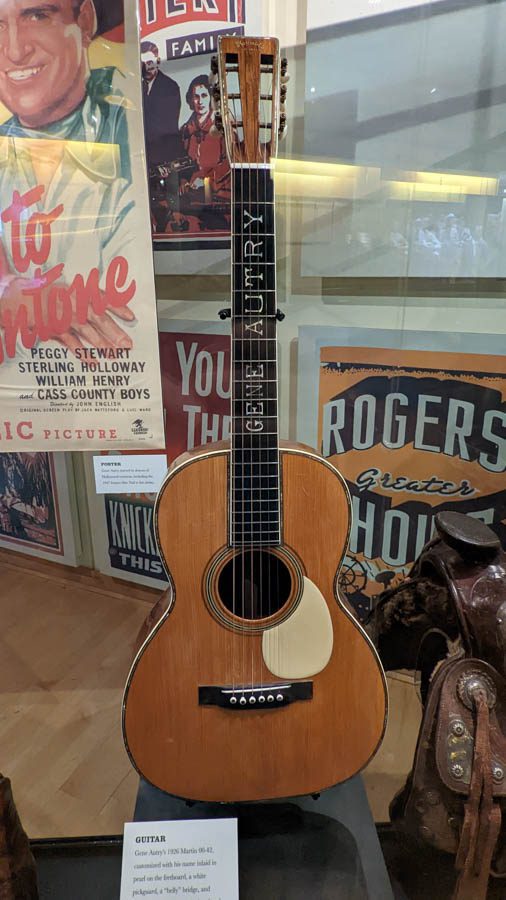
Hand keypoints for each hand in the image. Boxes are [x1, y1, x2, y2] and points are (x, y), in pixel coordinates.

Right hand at [0, 268, 134, 354]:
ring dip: (103, 345)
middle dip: (115, 333)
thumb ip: (95, 297)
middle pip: (100, 320)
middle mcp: (77, 305)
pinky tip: (94, 362)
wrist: (27, 298)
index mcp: (83, 293)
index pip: (104, 298)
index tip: (131, 316)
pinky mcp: (58, 330)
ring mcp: (68, 319)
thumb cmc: (55, 294)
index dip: (119, 307)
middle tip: (127, 344)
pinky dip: (84, 354)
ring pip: (89, 334)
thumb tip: (117, 305)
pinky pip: (73, 344)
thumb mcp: (76, 290)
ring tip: (115, 355)